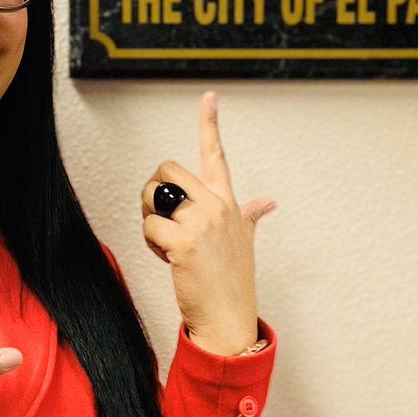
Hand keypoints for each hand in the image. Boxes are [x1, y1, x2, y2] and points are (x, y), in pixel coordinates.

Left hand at [141, 91, 274, 356]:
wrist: (229, 319)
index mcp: (229, 203)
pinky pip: (150, 227)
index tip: (208, 97)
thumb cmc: (233, 282)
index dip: (210, 123)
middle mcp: (217, 207)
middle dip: (154, 192)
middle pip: (168, 171)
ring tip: (168, 243)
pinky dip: (151, 243)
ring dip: (149, 218)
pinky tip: (167, 258)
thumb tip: (268, 202)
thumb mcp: (245, 243)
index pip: (217, 155)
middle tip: (161, 219)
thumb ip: (252, 217)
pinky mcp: (183, 241)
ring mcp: (201, 223)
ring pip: (154, 197)